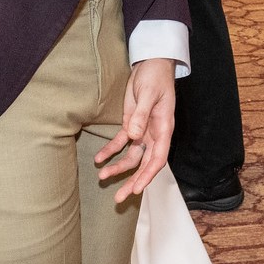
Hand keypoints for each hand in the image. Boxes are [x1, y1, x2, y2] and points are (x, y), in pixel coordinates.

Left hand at [94, 58, 176, 202]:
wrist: (151, 65)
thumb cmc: (155, 78)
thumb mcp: (149, 94)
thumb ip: (141, 115)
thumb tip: (134, 136)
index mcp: (164, 129)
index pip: (158, 158)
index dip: (148, 175)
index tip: (137, 189)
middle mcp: (154, 135)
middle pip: (144, 163)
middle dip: (132, 181)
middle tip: (119, 198)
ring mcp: (142, 131)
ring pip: (131, 157)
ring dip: (118, 168)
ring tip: (103, 177)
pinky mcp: (131, 125)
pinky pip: (120, 143)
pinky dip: (110, 151)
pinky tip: (99, 159)